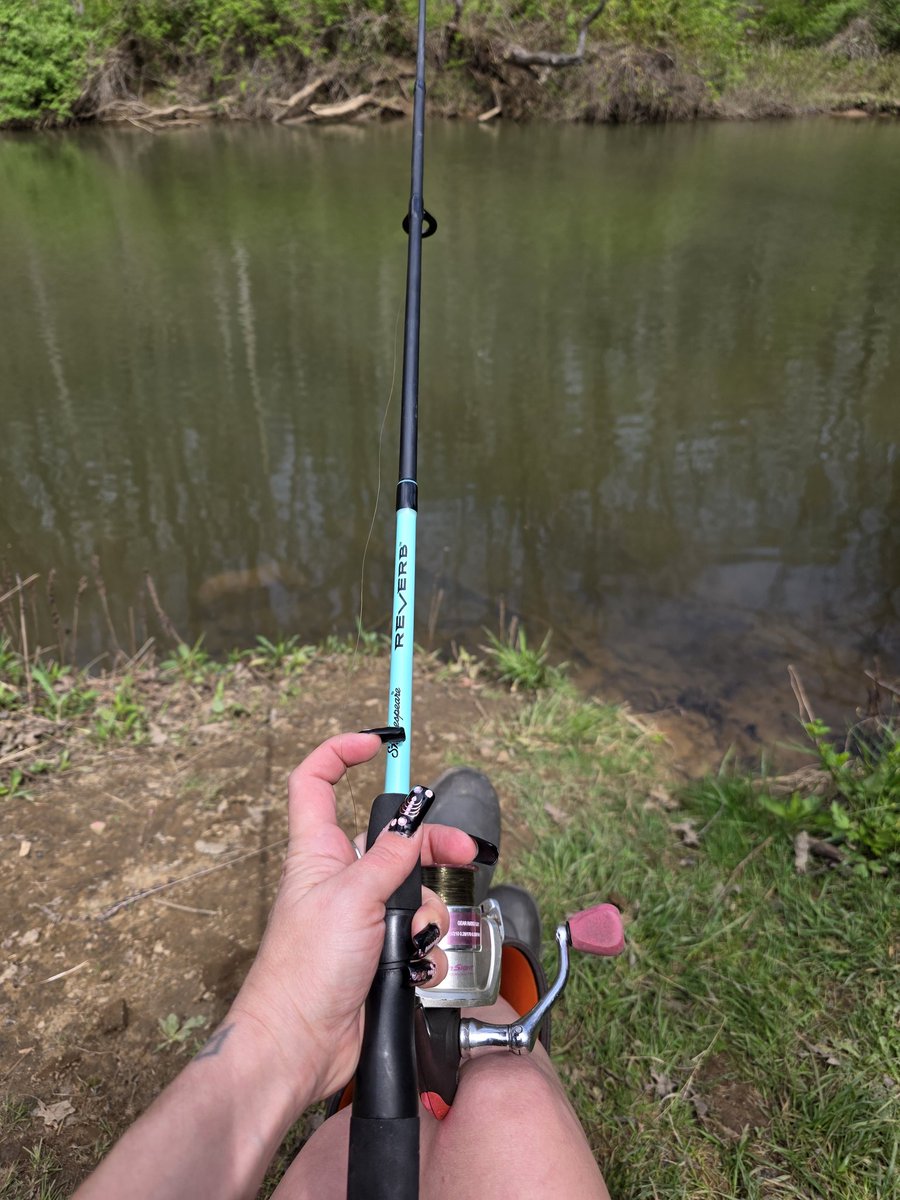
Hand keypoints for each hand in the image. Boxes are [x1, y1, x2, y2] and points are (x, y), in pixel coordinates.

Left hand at [230, 732, 476, 1106]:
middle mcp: (340, 876)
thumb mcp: (351, 899)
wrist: (301, 1046)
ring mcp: (361, 914)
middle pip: (392, 837)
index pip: (317, 782)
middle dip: (429, 845)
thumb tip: (413, 830)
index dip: (340, 753)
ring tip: (415, 936)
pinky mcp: (380, 950)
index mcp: (316, 851)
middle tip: (463, 849)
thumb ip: (388, 858)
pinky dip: (425, 945)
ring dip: (426, 910)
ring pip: (414, 887)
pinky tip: (415, 963)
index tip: (377, 741)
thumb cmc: (302, 973)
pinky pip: (419, 930)